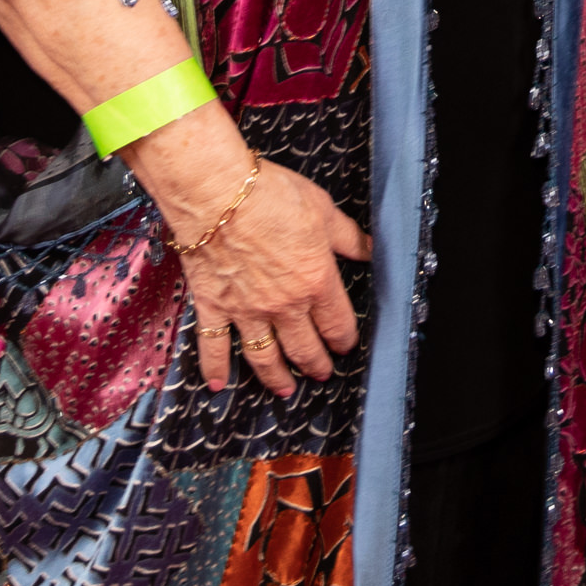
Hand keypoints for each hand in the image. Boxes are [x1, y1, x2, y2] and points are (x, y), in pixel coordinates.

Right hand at [129, 103, 372, 396]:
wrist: (217, 194)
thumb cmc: (270, 195)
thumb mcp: (322, 210)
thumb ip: (348, 237)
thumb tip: (371, 250)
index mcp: (315, 282)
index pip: (337, 323)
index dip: (344, 339)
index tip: (345, 346)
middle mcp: (283, 305)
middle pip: (304, 347)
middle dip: (316, 364)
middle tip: (321, 374)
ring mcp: (246, 310)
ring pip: (265, 356)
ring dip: (276, 377)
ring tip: (285, 390)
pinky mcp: (213, 306)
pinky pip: (214, 344)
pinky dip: (215, 367)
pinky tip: (217, 385)